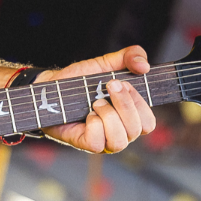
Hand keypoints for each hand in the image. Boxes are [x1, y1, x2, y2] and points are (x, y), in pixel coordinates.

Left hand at [38, 45, 155, 152]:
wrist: (51, 86)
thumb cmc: (81, 79)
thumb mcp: (107, 63)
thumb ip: (130, 56)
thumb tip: (145, 66)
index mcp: (128, 117)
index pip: (148, 123)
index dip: (140, 104)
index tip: (123, 83)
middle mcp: (119, 132)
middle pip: (137, 130)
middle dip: (124, 104)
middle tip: (109, 85)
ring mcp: (103, 141)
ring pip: (120, 141)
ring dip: (109, 115)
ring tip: (96, 102)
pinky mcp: (85, 144)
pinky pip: (97, 143)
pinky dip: (94, 125)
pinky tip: (87, 114)